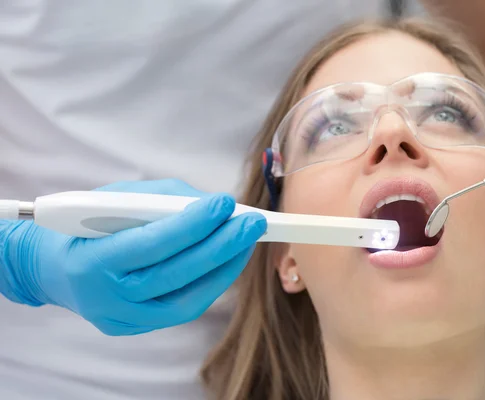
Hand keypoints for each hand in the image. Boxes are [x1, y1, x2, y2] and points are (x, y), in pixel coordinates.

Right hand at [0, 179, 265, 334]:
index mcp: (90, 261)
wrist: (52, 268)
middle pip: (175, 275)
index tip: (224, 202)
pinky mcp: (138, 326)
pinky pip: (183, 308)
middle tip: (252, 222)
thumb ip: (161, 201)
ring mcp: (124, 319)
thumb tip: (214, 205)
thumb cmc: (84, 224)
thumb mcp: (113, 200)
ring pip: (186, 299)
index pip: (150, 244)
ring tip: (247, 239)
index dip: (191, 224)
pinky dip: (211, 283)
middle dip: (220, 246)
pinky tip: (229, 260)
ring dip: (224, 267)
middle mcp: (107, 298)